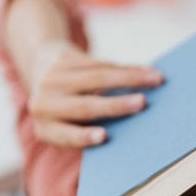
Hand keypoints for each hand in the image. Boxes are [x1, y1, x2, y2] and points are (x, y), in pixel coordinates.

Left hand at [26, 42, 163, 147]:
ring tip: (155, 80)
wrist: (40, 68)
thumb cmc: (66, 110)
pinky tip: (146, 71)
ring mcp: (52, 79)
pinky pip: (101, 64)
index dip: (84, 136)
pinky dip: (127, 68)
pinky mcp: (64, 59)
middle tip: (143, 104)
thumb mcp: (68, 124)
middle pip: (84, 106)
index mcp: (45, 129)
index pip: (66, 135)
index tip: (104, 136)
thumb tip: (132, 122)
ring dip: (131, 79)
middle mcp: (44, 104)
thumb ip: (90, 127)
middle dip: (116, 105)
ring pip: (97, 78)